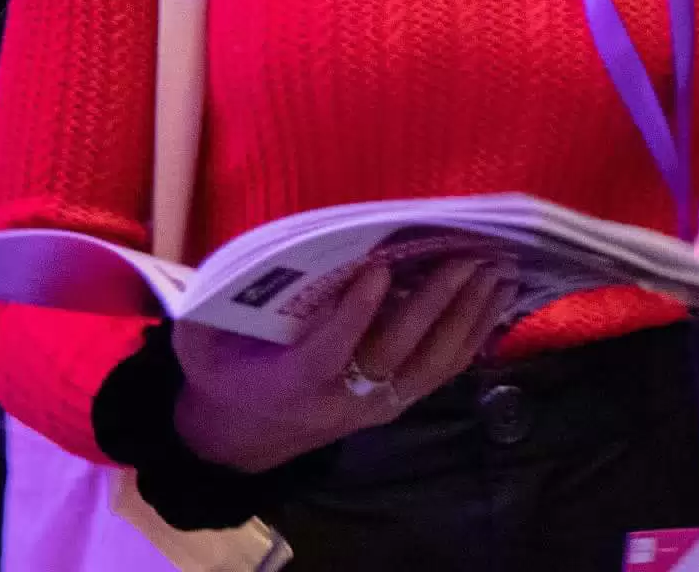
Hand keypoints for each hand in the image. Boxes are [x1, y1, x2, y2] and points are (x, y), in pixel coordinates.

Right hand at [173, 254, 513, 474]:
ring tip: (497, 271)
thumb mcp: (201, 348)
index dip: (354, 313)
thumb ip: (208, 314)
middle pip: (395, 352)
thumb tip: (226, 266)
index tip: (378, 268)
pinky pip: (441, 372)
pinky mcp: (394, 403)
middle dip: (433, 304)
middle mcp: (340, 400)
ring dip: (467, 317)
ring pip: (430, 364)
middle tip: (465, 258)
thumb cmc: (223, 378)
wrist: (240, 441)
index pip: (329, 351)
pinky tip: (497, 302)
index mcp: (290, 383)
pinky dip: (474, 336)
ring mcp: (374, 405)